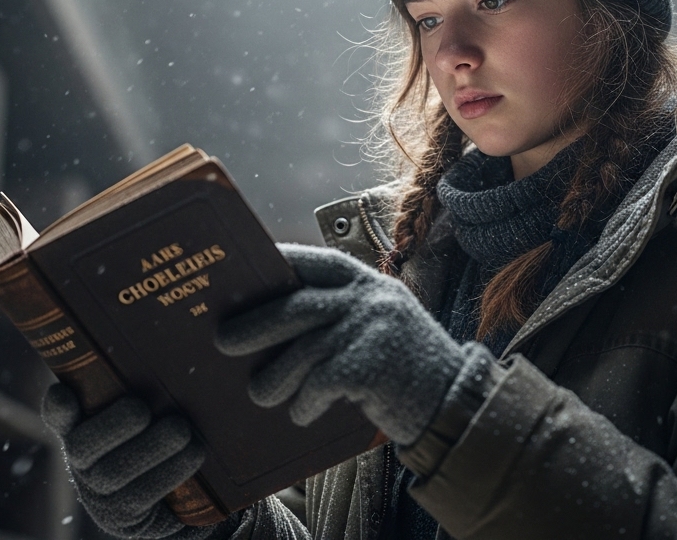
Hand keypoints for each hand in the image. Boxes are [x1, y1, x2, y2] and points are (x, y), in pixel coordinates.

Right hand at [41, 384, 220, 539]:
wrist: (173, 496)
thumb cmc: (160, 435)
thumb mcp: (148, 409)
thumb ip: (144, 384)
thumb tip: (179, 341)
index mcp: (81, 429)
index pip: (59, 417)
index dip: (58, 408)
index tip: (64, 393)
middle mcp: (83, 463)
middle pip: (81, 448)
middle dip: (112, 426)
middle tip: (140, 409)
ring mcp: (101, 493)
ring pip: (114, 473)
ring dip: (152, 448)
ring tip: (180, 429)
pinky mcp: (125, 516)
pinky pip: (144, 495)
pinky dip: (172, 471)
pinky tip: (194, 452)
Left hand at [214, 243, 467, 444]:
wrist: (454, 403)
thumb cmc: (401, 369)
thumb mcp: (375, 325)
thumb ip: (336, 315)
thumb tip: (264, 324)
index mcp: (367, 283)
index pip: (312, 263)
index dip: (275, 265)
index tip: (239, 275)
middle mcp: (369, 298)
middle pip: (296, 307)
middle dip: (254, 325)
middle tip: (222, 342)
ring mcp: (372, 330)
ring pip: (302, 352)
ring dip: (274, 378)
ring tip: (260, 393)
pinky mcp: (372, 366)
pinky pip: (319, 384)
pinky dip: (304, 403)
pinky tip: (302, 413)